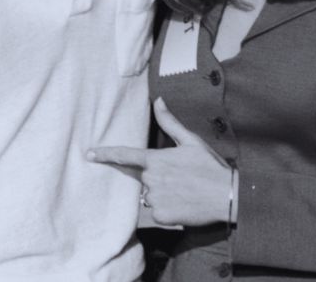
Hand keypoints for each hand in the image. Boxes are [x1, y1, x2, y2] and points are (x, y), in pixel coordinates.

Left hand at [88, 98, 232, 227]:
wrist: (226, 195)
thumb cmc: (209, 166)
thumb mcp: (191, 141)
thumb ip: (170, 122)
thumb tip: (158, 100)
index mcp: (156, 159)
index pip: (125, 155)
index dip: (105, 154)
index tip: (89, 154)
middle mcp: (151, 179)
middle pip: (145, 179)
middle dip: (159, 178)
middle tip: (182, 178)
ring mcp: (154, 198)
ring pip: (151, 196)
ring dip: (163, 194)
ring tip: (186, 191)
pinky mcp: (160, 216)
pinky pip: (158, 212)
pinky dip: (169, 209)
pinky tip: (184, 204)